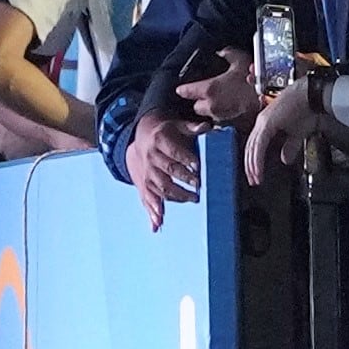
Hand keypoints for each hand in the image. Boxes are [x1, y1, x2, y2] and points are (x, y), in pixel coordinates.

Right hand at [126, 111, 203, 229]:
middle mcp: (151, 157)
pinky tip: (158, 223)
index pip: (174, 152)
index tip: (198, 167)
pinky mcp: (144, 184)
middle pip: (168, 171)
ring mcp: (147, 172)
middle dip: (183, 179)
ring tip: (193, 198)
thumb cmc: (166, 132)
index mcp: (159, 141)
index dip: (186, 159)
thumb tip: (208, 127)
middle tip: (199, 186)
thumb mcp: (177, 125)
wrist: (140, 137)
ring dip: (176, 194)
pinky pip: (148, 198)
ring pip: (161, 186)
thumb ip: (193, 127)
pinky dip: (153, 211)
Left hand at [177, 55, 260, 126]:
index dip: (184, 89)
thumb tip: (222, 52)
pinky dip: (225, 117)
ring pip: (210, 116)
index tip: (182, 89)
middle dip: (201, 102)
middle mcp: (212, 105)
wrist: (271, 100)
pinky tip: (232, 111)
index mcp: (209, 89)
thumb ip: (228, 54)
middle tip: (208, 96)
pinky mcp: (232, 126)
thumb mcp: (241, 59)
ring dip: (213, 111)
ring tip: (222, 103)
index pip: (186, 91)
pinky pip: (223, 122)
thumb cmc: (255, 79)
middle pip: (197, 107)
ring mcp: (222, 118)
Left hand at [244, 73, 329, 185]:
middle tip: (254, 180)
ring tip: (255, 178)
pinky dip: (257, 159)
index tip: (256, 174)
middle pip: (250, 148)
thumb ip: (290, 147)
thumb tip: (285, 159)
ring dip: (252, 165)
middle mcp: (261, 122)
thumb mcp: (297, 133)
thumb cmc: (307, 109)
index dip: (255, 161)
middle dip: (251, 166)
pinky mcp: (267, 124)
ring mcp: (263, 122)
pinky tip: (258, 169)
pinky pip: (258, 145)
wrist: (311, 96)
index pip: (256, 145)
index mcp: (267, 124)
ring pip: (252, 147)